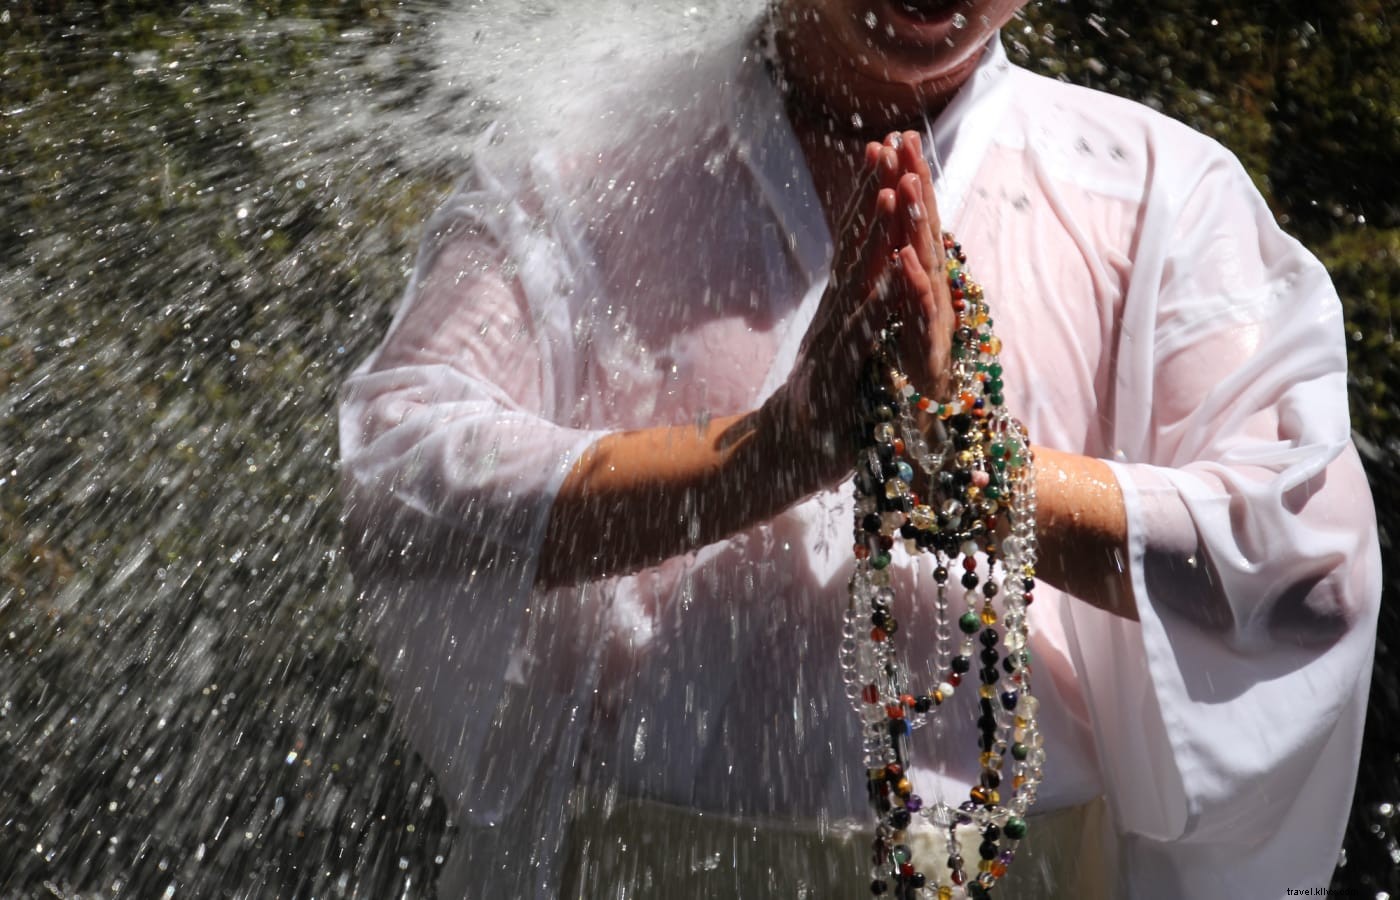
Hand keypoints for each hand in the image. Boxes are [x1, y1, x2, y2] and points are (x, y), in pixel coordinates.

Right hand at [767, 130, 954, 489]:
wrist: (788, 451)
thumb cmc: (826, 400)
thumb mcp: (845, 342)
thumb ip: (860, 306)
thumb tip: (878, 266)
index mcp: (841, 303)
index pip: (857, 239)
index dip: (870, 194)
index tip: (884, 150)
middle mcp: (834, 312)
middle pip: (855, 245)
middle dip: (872, 195)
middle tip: (886, 147)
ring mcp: (833, 340)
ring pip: (858, 279)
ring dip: (874, 238)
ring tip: (891, 195)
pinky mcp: (837, 376)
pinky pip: (861, 337)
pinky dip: (876, 307)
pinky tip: (892, 282)